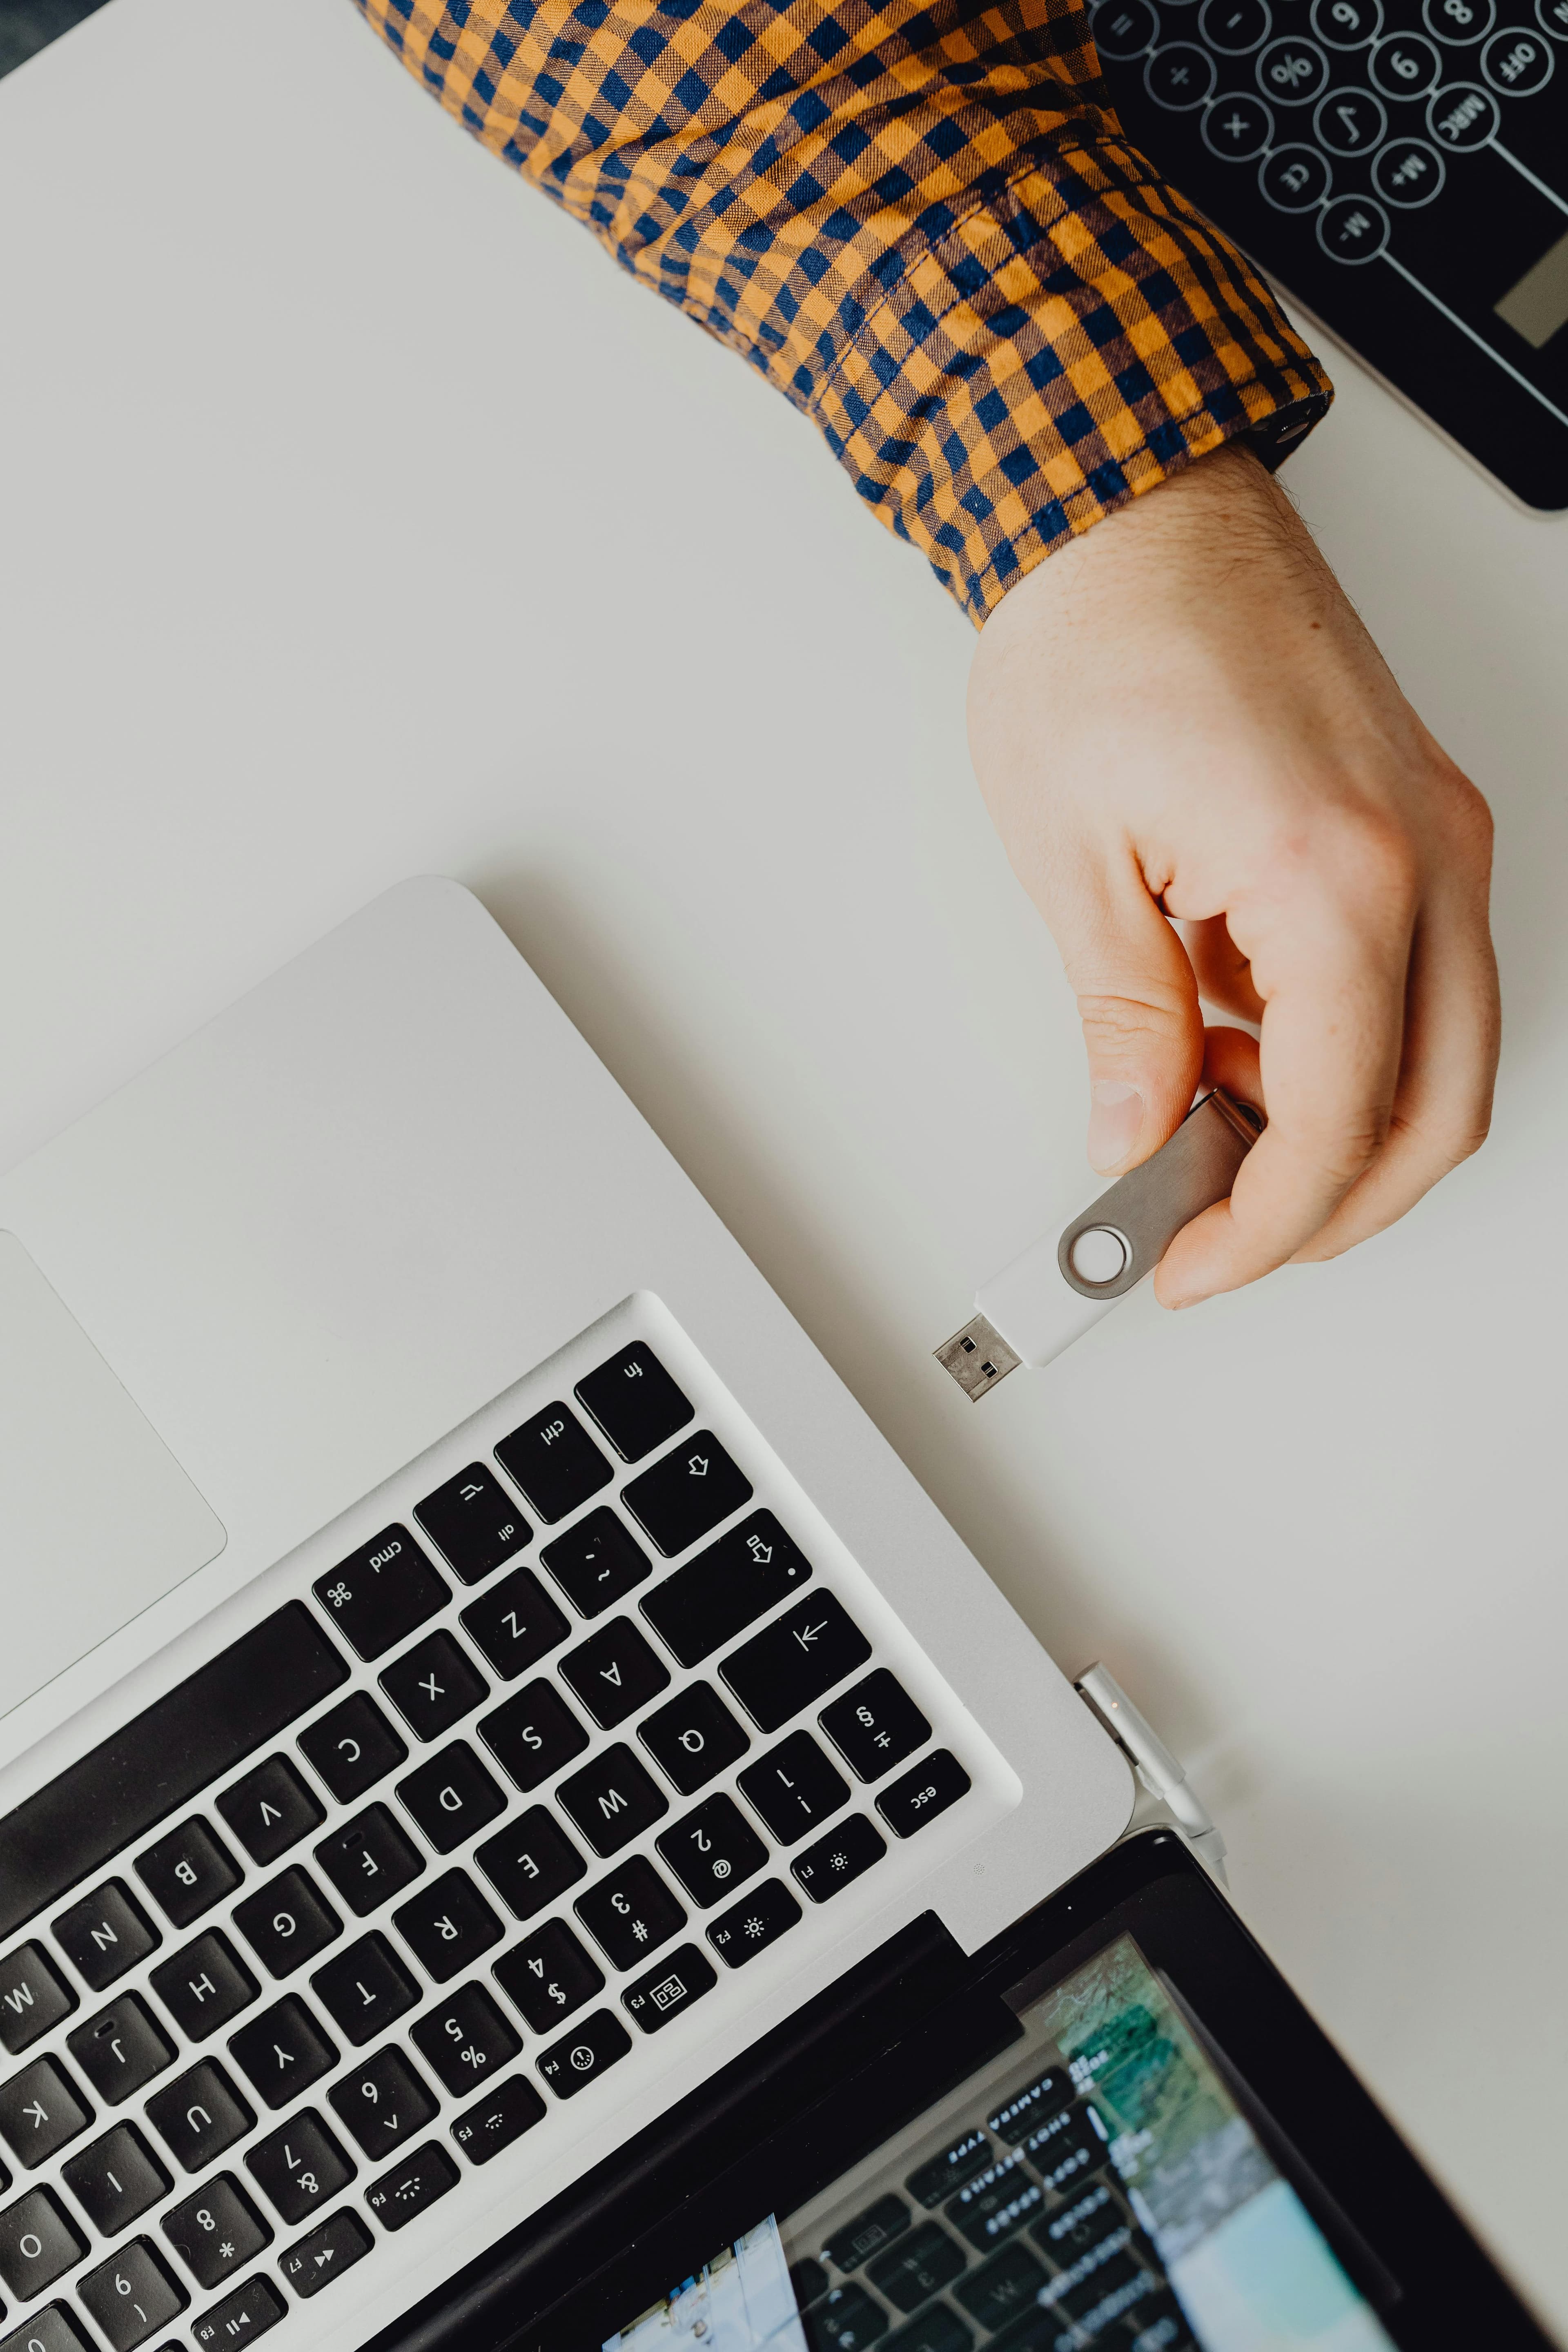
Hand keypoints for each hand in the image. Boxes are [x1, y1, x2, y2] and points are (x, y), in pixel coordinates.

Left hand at [966, 439, 1498, 1307]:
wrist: (1128, 503)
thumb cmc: (1097, 635)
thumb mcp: (1075, 862)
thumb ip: (1127, 1022)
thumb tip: (1138, 1133)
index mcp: (1335, 873)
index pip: (1336, 1122)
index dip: (1265, 1226)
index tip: (1193, 1262)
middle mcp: (1420, 854)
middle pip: (1435, 1108)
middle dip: (1333, 1206)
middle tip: (1219, 1236)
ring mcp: (1434, 832)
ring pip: (1447, 1049)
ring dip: (1344, 1124)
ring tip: (1209, 1125)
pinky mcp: (1417, 815)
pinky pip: (1420, 974)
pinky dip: (1346, 1042)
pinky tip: (1241, 1040)